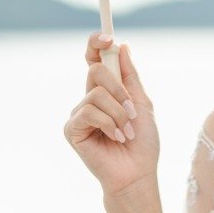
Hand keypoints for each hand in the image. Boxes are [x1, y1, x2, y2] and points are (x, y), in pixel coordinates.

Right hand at [62, 32, 159, 196]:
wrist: (137, 173)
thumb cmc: (142, 143)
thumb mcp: (142, 103)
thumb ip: (130, 76)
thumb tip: (122, 46)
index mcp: (105, 91)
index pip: (94, 60)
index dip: (96, 44)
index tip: (107, 38)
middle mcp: (89, 99)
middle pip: (95, 71)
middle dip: (119, 89)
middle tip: (133, 111)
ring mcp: (78, 114)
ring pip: (96, 94)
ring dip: (119, 113)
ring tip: (127, 132)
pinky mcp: (71, 129)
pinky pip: (89, 112)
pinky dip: (109, 124)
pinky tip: (116, 138)